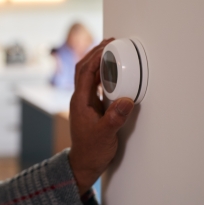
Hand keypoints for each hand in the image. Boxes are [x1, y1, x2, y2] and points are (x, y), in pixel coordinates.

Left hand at [68, 39, 134, 195]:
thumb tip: (126, 100)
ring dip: (97, 61)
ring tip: (110, 51)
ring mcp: (83, 102)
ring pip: (87, 75)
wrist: (83, 162)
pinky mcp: (89, 106)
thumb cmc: (91, 150)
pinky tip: (110, 72)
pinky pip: (93, 84)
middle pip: (83, 69)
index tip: (107, 46)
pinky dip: (100, 74)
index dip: (95, 57)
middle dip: (94, 53)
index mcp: (80, 101)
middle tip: (109, 42)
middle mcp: (79, 98)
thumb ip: (115, 118)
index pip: (85, 72)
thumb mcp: (106, 134)